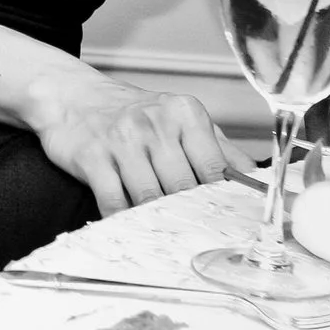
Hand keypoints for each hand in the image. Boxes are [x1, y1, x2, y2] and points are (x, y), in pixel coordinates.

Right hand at [24, 74, 237, 216]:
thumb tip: (257, 181)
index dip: (219, 201)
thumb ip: (219, 148)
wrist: (72, 95)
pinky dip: (122, 219)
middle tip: (191, 233)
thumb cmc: (133, 113)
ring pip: (149, 198)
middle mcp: (154, 122)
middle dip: (187, 214)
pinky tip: (127, 222)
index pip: (214, 168)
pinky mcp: (91, 156)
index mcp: (184, 113)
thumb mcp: (179, 119)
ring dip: (155, 219)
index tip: (222, 221)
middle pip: (183, 188)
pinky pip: (113, 201)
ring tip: (161, 230)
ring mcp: (121, 139)